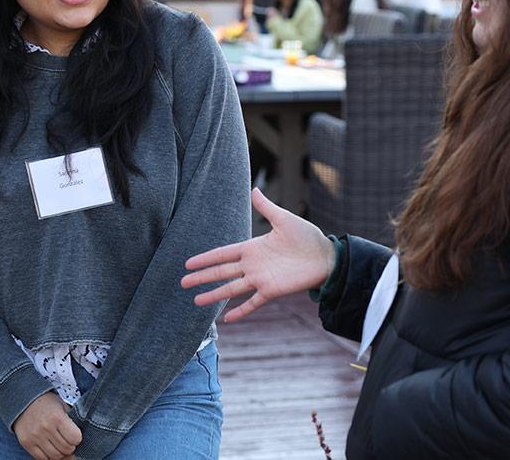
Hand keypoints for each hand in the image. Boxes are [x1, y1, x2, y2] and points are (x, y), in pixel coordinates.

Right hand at [13, 392, 81, 459]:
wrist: (23, 400)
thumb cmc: (46, 403)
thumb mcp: (62, 405)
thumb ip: (71, 419)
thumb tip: (79, 436)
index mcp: (57, 417)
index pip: (75, 438)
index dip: (77, 438)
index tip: (75, 435)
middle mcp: (46, 428)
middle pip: (66, 449)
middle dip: (70, 447)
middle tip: (68, 441)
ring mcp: (35, 436)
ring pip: (55, 456)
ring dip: (60, 453)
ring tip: (59, 445)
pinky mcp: (26, 443)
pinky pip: (42, 458)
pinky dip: (49, 456)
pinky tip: (50, 448)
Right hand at [182, 188, 335, 321]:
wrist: (326, 257)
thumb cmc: (307, 236)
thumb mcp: (284, 219)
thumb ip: (267, 208)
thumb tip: (253, 189)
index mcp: (252, 247)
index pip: (223, 254)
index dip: (205, 258)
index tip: (188, 263)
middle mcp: (252, 265)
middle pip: (221, 272)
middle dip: (202, 277)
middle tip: (183, 283)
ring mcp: (260, 279)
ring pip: (231, 288)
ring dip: (214, 295)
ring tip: (196, 302)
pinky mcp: (271, 291)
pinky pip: (253, 303)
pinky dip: (240, 310)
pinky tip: (227, 319)